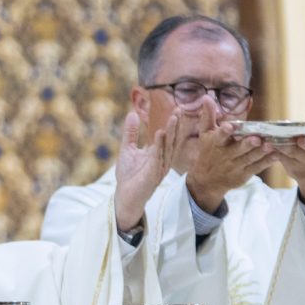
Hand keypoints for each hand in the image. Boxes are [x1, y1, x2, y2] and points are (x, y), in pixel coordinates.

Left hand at [114, 109, 181, 231]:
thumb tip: (132, 113)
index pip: (169, 136)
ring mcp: (159, 168)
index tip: (178, 108)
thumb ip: (131, 133)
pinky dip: (159, 145)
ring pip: (168, 147)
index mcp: (159, 154)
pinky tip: (160, 133)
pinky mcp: (153, 174)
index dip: (173, 123)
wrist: (124, 196)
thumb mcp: (128, 149)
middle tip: (180, 109)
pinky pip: (157, 158)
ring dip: (171, 132)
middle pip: (172, 140)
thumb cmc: (128, 175)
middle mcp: (163, 160)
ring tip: (173, 117)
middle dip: (176, 125)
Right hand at [185, 98, 275, 212]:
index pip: (219, 137)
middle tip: (256, 138)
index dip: (224, 132)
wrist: (206, 181)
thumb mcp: (204, 134)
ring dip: (261, 152)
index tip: (230, 126)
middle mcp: (225, 155)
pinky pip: (257, 167)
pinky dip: (267, 162)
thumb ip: (208, 116)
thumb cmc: (207, 152)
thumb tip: (207, 97)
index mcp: (215, 143)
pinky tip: (276, 155)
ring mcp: (235, 166)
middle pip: (238, 149)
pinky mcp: (244, 174)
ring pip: (250, 158)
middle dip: (247, 144)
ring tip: (271, 145)